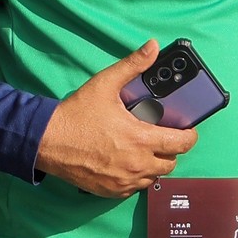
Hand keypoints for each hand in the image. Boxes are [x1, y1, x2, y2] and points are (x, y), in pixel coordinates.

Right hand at [35, 39, 196, 196]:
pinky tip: (127, 163)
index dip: (189, 136)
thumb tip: (152, 47)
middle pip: (171, 163)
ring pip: (153, 177)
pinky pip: (134, 188)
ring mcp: (123, 180)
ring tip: (143, 149)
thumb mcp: (105, 84)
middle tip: (160, 137)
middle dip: (170, 150)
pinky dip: (135, 178)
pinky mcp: (111, 191)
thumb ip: (132, 65)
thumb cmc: (76, 114)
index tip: (187, 130)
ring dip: (154, 165)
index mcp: (140, 139)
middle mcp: (136, 164)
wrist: (47, 141)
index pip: (181, 144)